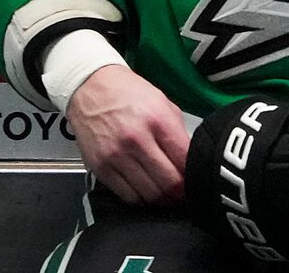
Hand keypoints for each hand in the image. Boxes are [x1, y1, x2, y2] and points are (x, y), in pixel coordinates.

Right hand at [70, 64, 193, 206]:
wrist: (90, 88)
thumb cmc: (128, 93)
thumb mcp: (162, 102)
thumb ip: (177, 131)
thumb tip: (189, 159)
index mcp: (157, 119)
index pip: (184, 160)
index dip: (195, 175)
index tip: (198, 179)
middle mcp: (136, 140)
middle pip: (168, 182)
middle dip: (181, 193)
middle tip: (186, 193)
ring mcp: (116, 156)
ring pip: (148, 194)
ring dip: (163, 200)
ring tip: (169, 196)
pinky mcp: (100, 168)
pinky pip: (127, 196)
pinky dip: (141, 200)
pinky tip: (148, 194)